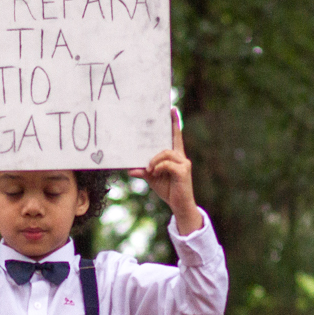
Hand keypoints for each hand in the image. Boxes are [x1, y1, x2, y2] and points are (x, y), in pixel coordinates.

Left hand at [129, 107, 202, 234]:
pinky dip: (158, 167)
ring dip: (154, 160)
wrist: (179, 205)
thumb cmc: (168, 190)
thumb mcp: (152, 179)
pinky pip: (167, 164)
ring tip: (150, 169)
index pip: (175, 137)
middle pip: (170, 141)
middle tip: (166, 114)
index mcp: (175, 157)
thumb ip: (144, 171)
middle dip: (169, 129)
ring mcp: (184, 163)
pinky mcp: (183, 171)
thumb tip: (130, 169)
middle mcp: (181, 157)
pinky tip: (154, 173)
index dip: (175, 123)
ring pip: (166, 153)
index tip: (172, 109)